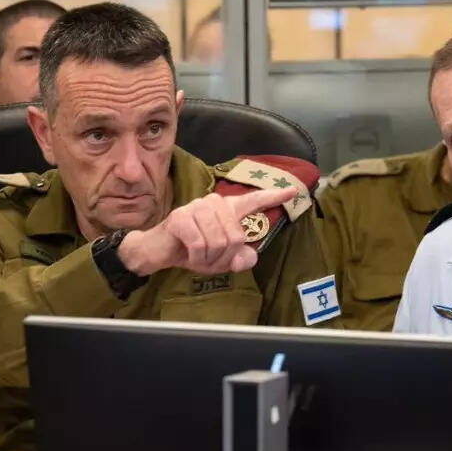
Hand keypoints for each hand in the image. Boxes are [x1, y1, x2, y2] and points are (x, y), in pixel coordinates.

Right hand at [117, 187, 295, 275]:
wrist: (158, 251)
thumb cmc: (190, 250)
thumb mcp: (219, 260)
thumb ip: (238, 259)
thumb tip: (250, 256)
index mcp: (226, 210)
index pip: (253, 201)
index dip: (274, 196)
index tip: (293, 191)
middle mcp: (214, 203)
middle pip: (236, 237)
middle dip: (223, 257)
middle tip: (207, 258)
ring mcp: (196, 208)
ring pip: (219, 242)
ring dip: (208, 258)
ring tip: (196, 255)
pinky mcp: (181, 218)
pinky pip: (200, 244)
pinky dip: (195, 257)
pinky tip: (187, 253)